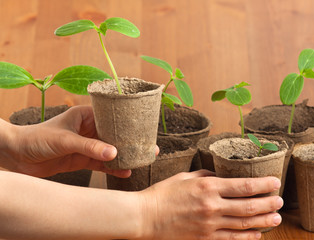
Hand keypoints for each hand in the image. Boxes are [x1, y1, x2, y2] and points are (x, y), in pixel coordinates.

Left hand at [2, 106, 157, 177]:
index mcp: (85, 115)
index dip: (128, 123)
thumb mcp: (65, 140)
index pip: (111, 117)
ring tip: (142, 160)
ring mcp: (86, 145)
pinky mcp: (82, 159)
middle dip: (130, 142)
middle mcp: (88, 129)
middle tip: (149, 146)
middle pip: (114, 135)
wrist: (16, 155)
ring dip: (124, 156)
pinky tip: (124, 172)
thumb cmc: (37, 138)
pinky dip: (112, 168)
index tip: (144, 129)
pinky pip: (101, 164)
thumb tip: (114, 153)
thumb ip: (89, 147)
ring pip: (110, 150)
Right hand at [138, 170, 282, 239]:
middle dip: (268, 203)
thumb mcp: (184, 177)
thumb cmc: (162, 194)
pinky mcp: (205, 239)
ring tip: (277, 218)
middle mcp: (212, 206)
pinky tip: (258, 235)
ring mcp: (209, 225)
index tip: (275, 182)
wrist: (145, 217)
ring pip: (244, 225)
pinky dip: (247, 238)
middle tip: (280, 201)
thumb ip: (205, 175)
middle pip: (249, 206)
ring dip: (263, 221)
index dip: (263, 185)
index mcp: (208, 187)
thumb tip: (220, 177)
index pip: (243, 186)